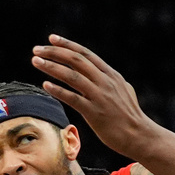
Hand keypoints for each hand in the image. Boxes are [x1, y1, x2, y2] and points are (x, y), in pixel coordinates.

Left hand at [31, 35, 156, 160]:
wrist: (139, 136)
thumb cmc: (130, 116)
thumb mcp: (123, 91)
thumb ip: (111, 80)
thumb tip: (102, 73)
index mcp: (111, 74)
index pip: (85, 54)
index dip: (67, 45)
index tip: (51, 38)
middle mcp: (105, 81)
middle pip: (75, 60)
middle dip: (54, 52)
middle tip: (36, 50)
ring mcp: (99, 96)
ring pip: (71, 76)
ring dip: (51, 67)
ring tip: (35, 62)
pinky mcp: (94, 112)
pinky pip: (72, 98)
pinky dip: (58, 90)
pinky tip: (45, 85)